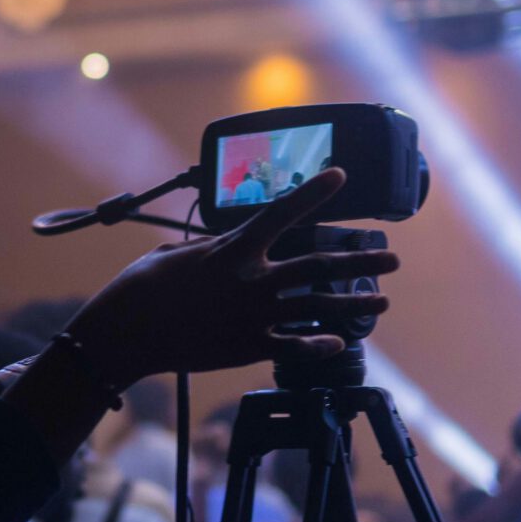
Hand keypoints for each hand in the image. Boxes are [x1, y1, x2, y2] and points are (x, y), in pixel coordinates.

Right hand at [66, 169, 392, 386]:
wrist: (128, 331)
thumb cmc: (143, 288)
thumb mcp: (177, 254)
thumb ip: (209, 249)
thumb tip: (222, 248)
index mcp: (234, 248)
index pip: (282, 212)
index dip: (314, 192)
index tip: (340, 175)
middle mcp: (252, 278)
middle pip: (319, 265)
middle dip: (361, 260)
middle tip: (392, 259)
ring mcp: (254, 314)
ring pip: (318, 307)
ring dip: (354, 302)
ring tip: (381, 300)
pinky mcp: (249, 346)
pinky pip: (295, 346)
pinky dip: (320, 344)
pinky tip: (339, 342)